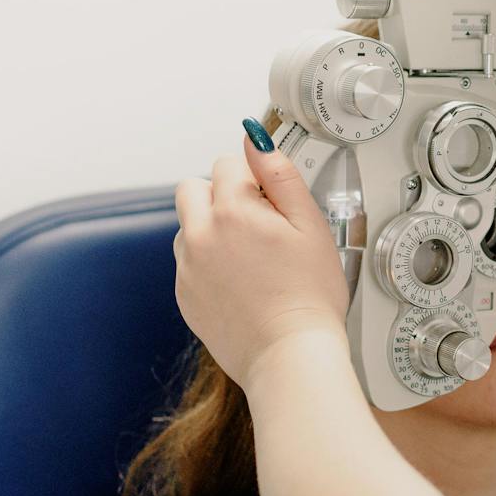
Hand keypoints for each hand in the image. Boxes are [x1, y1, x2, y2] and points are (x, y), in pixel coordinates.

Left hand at [173, 132, 349, 386]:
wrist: (290, 356)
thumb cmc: (309, 296)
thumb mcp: (311, 227)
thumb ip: (280, 176)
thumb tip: (255, 139)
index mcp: (232, 211)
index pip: (227, 164)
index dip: (254, 180)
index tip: (273, 204)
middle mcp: (200, 235)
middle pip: (192, 188)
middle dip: (220, 195)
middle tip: (256, 225)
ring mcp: (187, 267)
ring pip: (188, 226)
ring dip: (211, 229)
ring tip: (249, 258)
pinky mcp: (184, 295)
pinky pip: (188, 262)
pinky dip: (208, 264)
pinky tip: (240, 283)